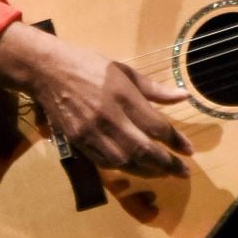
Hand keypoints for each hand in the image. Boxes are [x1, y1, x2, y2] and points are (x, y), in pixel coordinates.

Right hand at [0, 23, 193, 176]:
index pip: (156, 126)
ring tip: (163, 172)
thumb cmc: (89, 66)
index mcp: (123, 95)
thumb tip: (183, 96)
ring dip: (147, 171)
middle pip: (142, 149)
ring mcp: (91, 132)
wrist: (48, 71)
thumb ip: (155, 88)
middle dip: (166, 164)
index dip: (175, 141)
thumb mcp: (124, 70)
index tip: (189, 150)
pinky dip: (124, 168)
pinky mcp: (78, 142)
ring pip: (124, 161)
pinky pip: (104, 162)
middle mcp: (108, 117)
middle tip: (183, 171)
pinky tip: (136, 167)